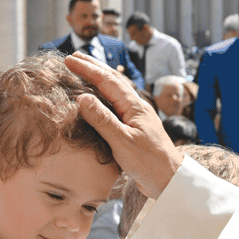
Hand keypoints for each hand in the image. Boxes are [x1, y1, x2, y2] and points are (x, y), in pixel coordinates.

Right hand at [65, 53, 183, 199]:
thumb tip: (82, 98)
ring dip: (99, 78)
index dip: (87, 69)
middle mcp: (136, 107)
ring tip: (84, 70)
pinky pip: (116, 104)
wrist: (169, 181)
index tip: (69, 60)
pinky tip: (98, 98)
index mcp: (134, 106)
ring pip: (115, 91)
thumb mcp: (123, 142)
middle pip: (113, 80)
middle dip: (93, 67)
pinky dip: (103, 95)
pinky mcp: (134, 128)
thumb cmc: (150, 163)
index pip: (107, 81)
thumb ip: (103, 120)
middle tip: (74, 57)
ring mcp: (136, 117)